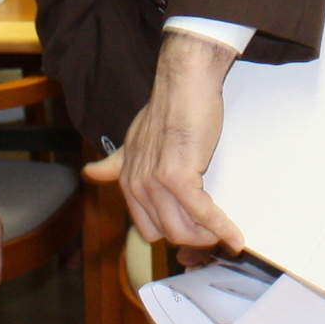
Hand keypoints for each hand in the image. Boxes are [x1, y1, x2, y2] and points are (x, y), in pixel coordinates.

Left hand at [83, 30, 242, 252]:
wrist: (183, 84)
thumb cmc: (167, 108)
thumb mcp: (134, 139)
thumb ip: (116, 162)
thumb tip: (89, 173)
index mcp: (128, 180)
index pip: (148, 228)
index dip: (173, 234)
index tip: (193, 233)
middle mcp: (137, 185)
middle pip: (167, 233)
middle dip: (194, 239)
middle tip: (214, 235)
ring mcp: (155, 183)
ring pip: (183, 231)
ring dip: (208, 237)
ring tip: (225, 234)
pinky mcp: (179, 177)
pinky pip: (202, 213)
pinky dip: (221, 228)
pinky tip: (235, 236)